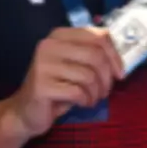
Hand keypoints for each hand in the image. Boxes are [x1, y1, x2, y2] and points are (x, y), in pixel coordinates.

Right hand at [6, 25, 125, 140]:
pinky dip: (86, 100)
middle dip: (107, 77)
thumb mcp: (74, 66)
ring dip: (97, 92)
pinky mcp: (42, 86)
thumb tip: (121, 60)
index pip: (98, 36)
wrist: (26, 112)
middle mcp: (49, 45)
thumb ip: (92, 56)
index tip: (120, 73)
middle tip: (105, 91)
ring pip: (88, 75)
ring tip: (92, 98)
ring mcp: (43, 64)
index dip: (115, 55)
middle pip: (95, 56)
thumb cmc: (56, 88)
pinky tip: (82, 103)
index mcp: (60, 35)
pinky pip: (78, 91)